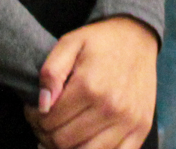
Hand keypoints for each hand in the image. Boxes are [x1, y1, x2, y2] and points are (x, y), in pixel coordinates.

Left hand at [25, 16, 156, 148]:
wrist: (138, 36)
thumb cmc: (101, 41)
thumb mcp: (70, 43)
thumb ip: (51, 72)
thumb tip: (42, 105)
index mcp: (90, 86)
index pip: (49, 121)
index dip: (34, 119)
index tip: (35, 111)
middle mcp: (111, 108)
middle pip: (63, 142)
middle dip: (46, 135)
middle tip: (45, 123)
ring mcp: (128, 121)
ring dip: (67, 148)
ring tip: (62, 133)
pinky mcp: (141, 129)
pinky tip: (85, 141)